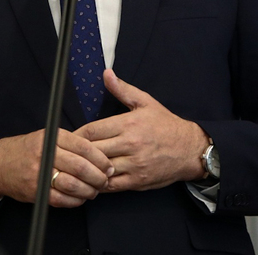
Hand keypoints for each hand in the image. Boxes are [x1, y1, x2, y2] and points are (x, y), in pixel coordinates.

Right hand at [0, 128, 113, 207]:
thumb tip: (100, 158)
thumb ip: (70, 144)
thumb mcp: (47, 137)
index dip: (101, 159)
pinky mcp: (37, 191)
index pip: (84, 147)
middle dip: (99, 177)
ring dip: (89, 191)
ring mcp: (40, 173)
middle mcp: (45, 153)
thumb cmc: (28, 150)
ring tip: (94, 190)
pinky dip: (76, 201)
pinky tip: (80, 198)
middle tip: (105, 180)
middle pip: (81, 167)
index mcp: (52, 137)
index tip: (108, 166)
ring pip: (74, 185)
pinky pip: (63, 200)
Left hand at [74, 69, 207, 192]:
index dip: (75, 136)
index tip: (66, 138)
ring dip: (87, 169)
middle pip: (92, 151)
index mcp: (128, 124)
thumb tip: (106, 74)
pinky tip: (92, 179)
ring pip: (100, 169)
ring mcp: (134, 164)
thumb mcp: (145, 102)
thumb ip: (122, 89)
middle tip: (66, 154)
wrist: (191, 149)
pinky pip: (112, 185)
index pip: (91, 131)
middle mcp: (130, 145)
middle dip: (78, 153)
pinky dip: (99, 183)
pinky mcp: (138, 181)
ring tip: (76, 168)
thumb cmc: (166, 125)